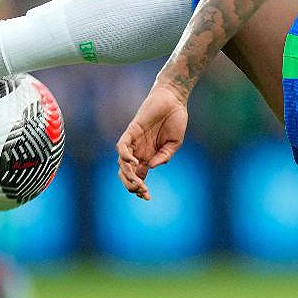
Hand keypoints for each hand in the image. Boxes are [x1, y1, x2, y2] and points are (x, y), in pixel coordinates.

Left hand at [116, 81, 188, 199]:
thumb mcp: (175, 143)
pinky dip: (125, 156)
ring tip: (138, 182)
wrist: (174, 99)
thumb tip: (153, 167)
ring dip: (128, 174)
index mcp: (149, 155)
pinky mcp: (131, 131)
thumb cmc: (176, 119)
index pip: (139, 176)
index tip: (148, 198)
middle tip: (141, 191)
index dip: (140, 189)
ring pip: (122, 163)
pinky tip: (135, 162)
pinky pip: (122, 146)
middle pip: (127, 173)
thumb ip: (165, 156)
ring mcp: (134, 141)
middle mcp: (139, 150)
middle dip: (131, 185)